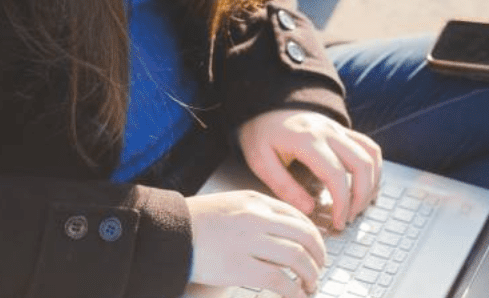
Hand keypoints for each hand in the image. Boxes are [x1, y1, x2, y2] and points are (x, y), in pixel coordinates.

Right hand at [186, 190, 324, 297]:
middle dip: (318, 256)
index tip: (317, 249)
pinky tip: (296, 296)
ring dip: (309, 275)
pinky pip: (279, 280)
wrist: (168, 232)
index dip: (314, 236)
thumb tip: (285, 236)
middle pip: (304, 236)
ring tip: (310, 286)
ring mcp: (249, 241)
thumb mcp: (231, 206)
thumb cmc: (197, 222)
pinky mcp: (240, 267)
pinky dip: (294, 291)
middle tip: (319, 269)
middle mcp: (256, 217)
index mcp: (255, 201)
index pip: (298, 216)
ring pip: (296, 258)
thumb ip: (257, 214)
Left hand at [237, 109, 383, 231]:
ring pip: (371, 154)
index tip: (337, 223)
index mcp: (307, 140)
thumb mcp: (260, 161)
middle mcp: (329, 132)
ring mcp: (338, 129)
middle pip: (362, 164)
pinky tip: (364, 186)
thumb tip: (310, 210)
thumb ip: (284, 186)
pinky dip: (373, 168)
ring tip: (358, 205)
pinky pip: (369, 147)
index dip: (342, 202)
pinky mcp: (342, 130)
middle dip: (362, 196)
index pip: (336, 174)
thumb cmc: (260, 133)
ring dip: (371, 183)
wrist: (264, 104)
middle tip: (350, 218)